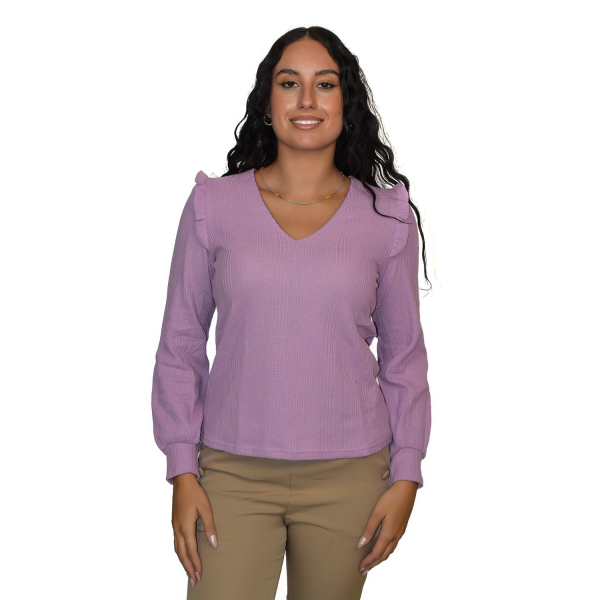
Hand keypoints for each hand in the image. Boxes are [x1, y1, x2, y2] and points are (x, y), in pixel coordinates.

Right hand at [172, 473, 217, 587]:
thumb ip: (209, 526)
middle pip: (182, 554)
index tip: (200, 575)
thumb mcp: (206, 508)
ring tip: (189, 572)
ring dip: (183, 562)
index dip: (196, 564)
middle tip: (194, 581)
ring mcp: (174, 526)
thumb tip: (214, 544)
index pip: (191, 551)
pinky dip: (180, 553)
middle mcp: (177, 529)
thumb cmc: (195, 493)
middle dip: (188, 568)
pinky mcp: (174, 523)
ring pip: (177, 550)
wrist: (182, 481)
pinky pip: (176, 543)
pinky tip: (184, 555)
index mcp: (185, 527)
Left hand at [356, 480, 417, 574]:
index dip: (368, 561)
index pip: (377, 553)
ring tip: (372, 563)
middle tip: (364, 570)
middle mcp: (396, 536)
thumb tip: (361, 544)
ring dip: (380, 558)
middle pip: (384, 555)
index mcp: (389, 533)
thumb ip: (369, 529)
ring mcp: (400, 532)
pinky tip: (383, 548)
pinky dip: (386, 551)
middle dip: (374, 563)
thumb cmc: (391, 498)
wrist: (406, 489)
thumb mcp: (377, 512)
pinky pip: (393, 545)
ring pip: (390, 551)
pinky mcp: (402, 527)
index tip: (360, 567)